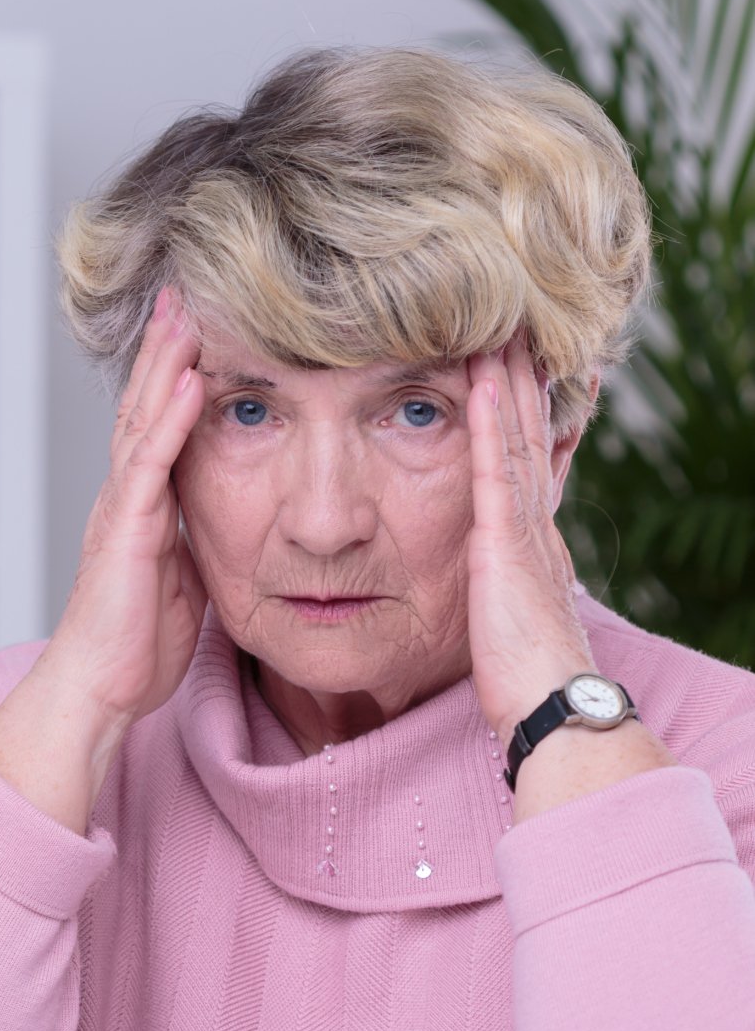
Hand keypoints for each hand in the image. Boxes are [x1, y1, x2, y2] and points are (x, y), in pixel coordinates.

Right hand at [0, 286, 208, 830]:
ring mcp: (121, 511)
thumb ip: (198, 542)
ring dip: (164, 364)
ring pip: (143, 421)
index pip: (158, 425)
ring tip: (184, 312)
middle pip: (145, 406)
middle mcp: (125, 498)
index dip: (174, 373)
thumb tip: (236, 525)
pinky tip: (188, 381)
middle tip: (185, 290)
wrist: (98, 691)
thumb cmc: (137, 649)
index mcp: (141, 507)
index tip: (198, 326)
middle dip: (165, 348)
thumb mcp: (184, 582)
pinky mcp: (126, 532)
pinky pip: (151, 465)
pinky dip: (171, 420)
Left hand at [462, 334, 594, 742]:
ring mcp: (523, 530)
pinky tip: (485, 381)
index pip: (525, 463)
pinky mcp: (504, 543)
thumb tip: (481, 580)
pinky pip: (495, 468)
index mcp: (528, 543)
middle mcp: (532, 525)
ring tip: (500, 329)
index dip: (523, 414)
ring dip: (508, 381)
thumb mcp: (501, 619)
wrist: (550, 705)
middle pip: (528, 436)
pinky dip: (492, 421)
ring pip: (517, 438)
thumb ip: (491, 589)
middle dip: (522, 380)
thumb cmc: (519, 679)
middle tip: (517, 324)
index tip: (517, 368)